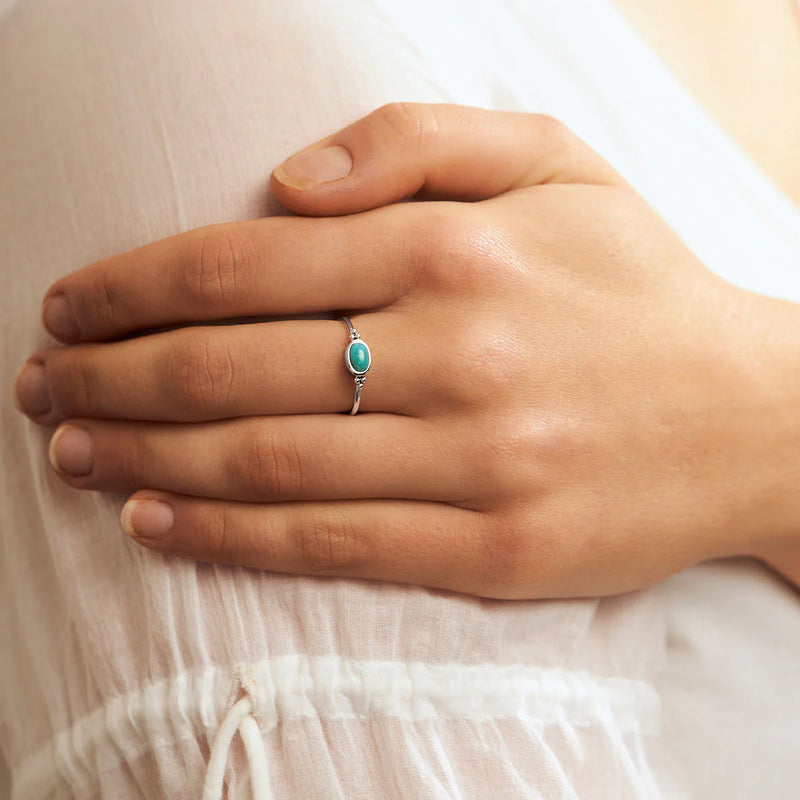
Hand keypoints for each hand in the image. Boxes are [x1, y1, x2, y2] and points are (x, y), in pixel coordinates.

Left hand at [14, 104, 799, 597]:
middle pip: (230, 366)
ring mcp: (476, 460)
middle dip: (111, 376)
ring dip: (143, 460)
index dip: (132, 285)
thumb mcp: (554, 159)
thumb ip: (416, 141)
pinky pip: (330, 544)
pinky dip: (227, 535)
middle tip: (38, 386)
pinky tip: (156, 523)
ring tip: (69, 453)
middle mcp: (457, 352)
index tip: (66, 305)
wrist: (751, 415)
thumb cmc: (639, 286)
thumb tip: (282, 181)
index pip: (244, 262)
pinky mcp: (495, 548)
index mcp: (457, 248)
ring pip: (264, 463)